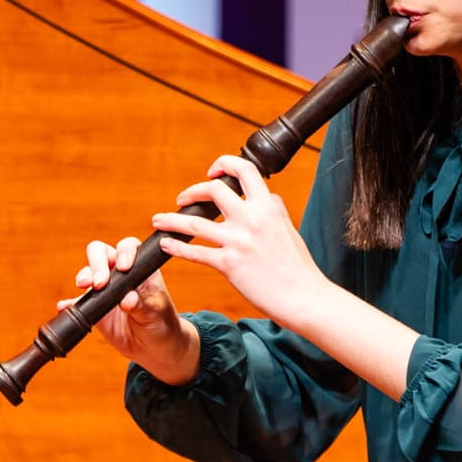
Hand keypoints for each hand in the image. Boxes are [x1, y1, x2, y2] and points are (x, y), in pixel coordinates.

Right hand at [67, 237, 200, 384]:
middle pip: (101, 253)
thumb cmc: (161, 322)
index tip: (124, 268)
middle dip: (97, 263)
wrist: (152, 347)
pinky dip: (69, 303)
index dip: (124, 252)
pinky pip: (77, 302)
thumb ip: (141, 304)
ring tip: (84, 287)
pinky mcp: (93, 307)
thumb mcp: (155, 313)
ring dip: (83, 276)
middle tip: (100, 283)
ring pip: (87, 273)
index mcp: (140, 267)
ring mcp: (104, 288)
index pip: (128, 247)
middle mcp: (119, 273)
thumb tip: (127, 299)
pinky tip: (64, 306)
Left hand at [151, 155, 331, 328]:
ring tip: (158, 220)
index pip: (243, 170)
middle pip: (212, 190)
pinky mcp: (229, 265)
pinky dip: (176, 247)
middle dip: (192, 191)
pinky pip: (195, 252)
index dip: (224, 163)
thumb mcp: (289, 229)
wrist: (304, 298)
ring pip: (193, 222)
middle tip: (182, 199)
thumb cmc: (298, 267)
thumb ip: (275, 210)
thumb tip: (267, 195)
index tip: (212, 170)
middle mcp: (252, 219)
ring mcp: (238, 242)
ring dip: (171, 219)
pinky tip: (166, 244)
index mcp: (268, 206)